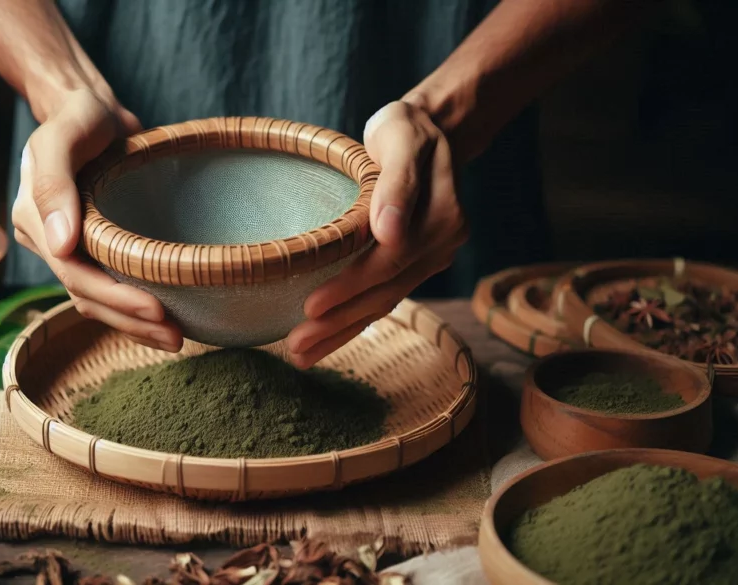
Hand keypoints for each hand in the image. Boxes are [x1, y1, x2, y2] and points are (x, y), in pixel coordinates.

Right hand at [13, 88, 183, 352]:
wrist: (92, 111)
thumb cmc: (79, 116)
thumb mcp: (64, 134)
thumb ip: (54, 183)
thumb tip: (60, 245)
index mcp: (35, 218)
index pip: (73, 272)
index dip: (114, 297)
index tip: (157, 310)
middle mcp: (47, 240)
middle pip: (86, 295)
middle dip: (129, 320)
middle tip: (176, 336)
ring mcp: (68, 248)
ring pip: (95, 301)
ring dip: (132, 325)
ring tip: (176, 338)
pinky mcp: (91, 250)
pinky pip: (106, 291)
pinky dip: (131, 312)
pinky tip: (161, 325)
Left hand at [285, 100, 467, 367]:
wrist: (428, 132)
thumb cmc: (405, 130)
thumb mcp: (400, 138)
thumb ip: (397, 185)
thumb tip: (389, 232)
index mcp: (442, 218)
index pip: (388, 262)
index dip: (349, 287)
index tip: (310, 306)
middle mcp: (442, 245)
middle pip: (385, 292)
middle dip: (339, 323)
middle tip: (295, 346)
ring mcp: (430, 259)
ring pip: (384, 302)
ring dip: (342, 332)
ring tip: (301, 354)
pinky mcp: (414, 266)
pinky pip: (383, 297)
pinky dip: (352, 321)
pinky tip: (323, 339)